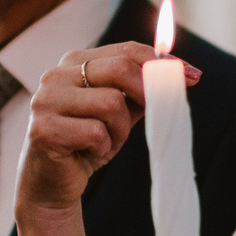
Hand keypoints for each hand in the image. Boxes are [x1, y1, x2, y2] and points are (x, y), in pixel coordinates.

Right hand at [18, 43, 196, 217]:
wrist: (50, 185)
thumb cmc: (86, 144)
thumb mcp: (119, 114)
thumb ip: (142, 92)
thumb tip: (184, 75)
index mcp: (74, 62)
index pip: (125, 50)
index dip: (161, 62)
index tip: (192, 76)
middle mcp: (55, 75)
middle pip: (120, 69)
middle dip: (147, 93)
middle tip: (156, 114)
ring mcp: (45, 101)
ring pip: (111, 103)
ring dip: (120, 129)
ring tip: (107, 141)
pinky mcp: (42, 129)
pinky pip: (95, 132)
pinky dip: (103, 146)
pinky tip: (88, 153)